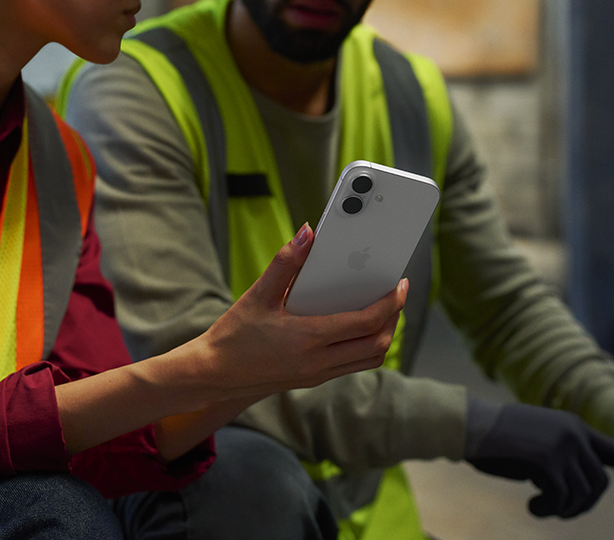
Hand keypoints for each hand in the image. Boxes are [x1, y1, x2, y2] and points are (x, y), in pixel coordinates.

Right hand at [193, 223, 406, 400]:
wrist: (213, 374)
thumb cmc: (233, 334)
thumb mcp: (258, 295)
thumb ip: (285, 263)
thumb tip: (308, 233)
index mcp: (308, 339)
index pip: (365, 322)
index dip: (390, 303)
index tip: (400, 285)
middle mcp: (318, 362)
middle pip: (377, 345)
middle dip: (394, 319)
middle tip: (396, 295)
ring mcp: (317, 375)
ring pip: (369, 359)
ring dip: (383, 336)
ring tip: (383, 311)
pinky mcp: (312, 380)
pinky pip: (352, 365)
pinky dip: (365, 347)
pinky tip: (356, 327)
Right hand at [464, 400, 609, 517]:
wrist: (467, 425)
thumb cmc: (495, 440)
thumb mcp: (536, 445)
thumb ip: (561, 459)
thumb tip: (576, 492)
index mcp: (573, 426)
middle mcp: (574, 433)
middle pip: (600, 483)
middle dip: (583, 505)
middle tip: (557, 510)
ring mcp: (562, 444)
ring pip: (581, 494)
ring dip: (562, 509)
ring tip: (538, 506)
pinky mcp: (547, 458)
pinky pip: (560, 498)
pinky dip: (547, 509)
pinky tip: (530, 506)